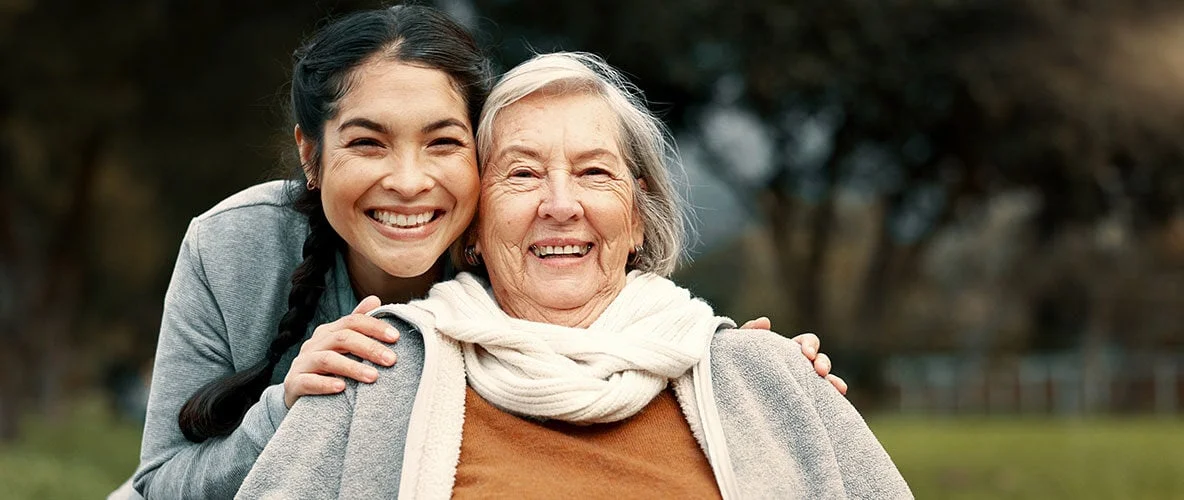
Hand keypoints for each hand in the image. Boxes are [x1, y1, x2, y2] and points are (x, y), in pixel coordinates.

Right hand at [283, 296, 398, 407]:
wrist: (298, 394)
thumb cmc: (327, 369)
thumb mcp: (342, 346)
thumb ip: (357, 324)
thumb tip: (375, 299)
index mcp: (327, 332)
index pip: (352, 321)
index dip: (374, 327)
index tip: (396, 337)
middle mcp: (313, 344)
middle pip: (342, 338)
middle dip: (369, 347)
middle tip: (391, 360)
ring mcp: (302, 363)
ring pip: (327, 359)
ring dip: (352, 367)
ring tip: (373, 376)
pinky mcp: (293, 384)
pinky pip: (308, 381)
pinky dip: (325, 384)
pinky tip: (342, 388)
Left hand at [739, 317, 848, 395]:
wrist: (730, 395)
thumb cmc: (736, 366)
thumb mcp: (739, 349)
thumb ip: (749, 332)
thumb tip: (765, 322)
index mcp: (788, 352)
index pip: (806, 342)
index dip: (809, 345)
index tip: (806, 354)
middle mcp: (799, 368)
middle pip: (820, 360)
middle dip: (823, 362)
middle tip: (819, 370)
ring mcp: (803, 386)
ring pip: (825, 381)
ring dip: (833, 381)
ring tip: (838, 387)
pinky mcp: (804, 403)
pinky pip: (822, 401)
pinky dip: (833, 399)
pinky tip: (838, 399)